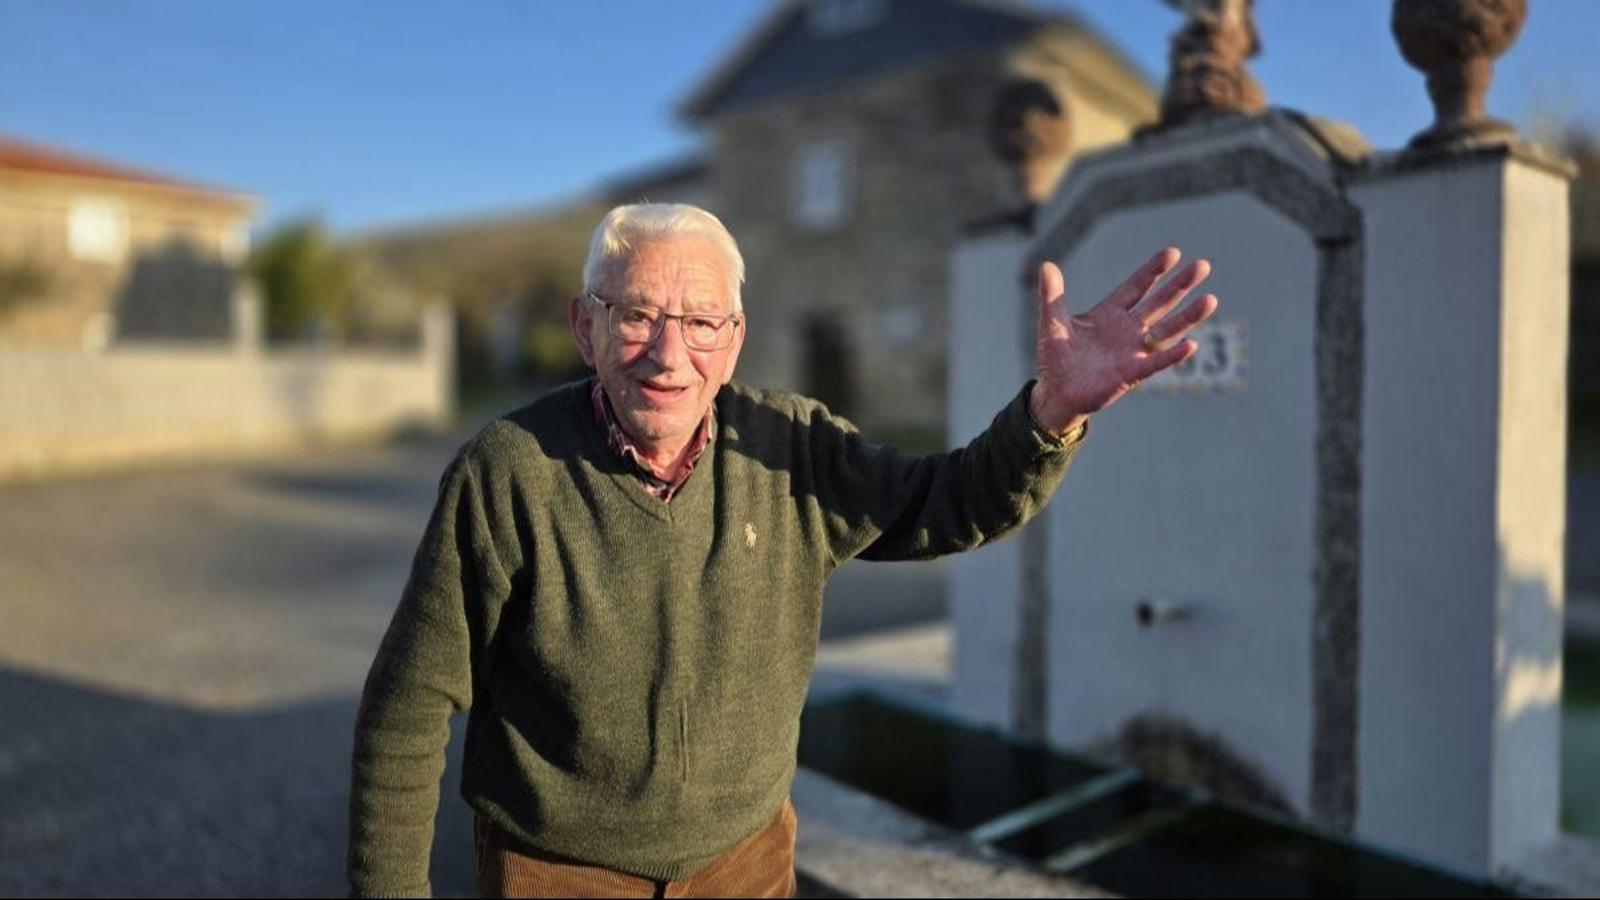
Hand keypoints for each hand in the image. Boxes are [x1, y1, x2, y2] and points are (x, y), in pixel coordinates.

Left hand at [1029, 248, 1219, 434]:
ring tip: (1210, 300)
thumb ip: (1052, 297)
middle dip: (1180, 285)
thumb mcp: (1052, 324)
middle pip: (1159, 303)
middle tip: (1203, 265)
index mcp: (1110, 313)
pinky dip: (1173, 355)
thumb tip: (1047, 266)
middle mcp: (1127, 329)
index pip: (1137, 287)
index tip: (1173, 253)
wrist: (1057, 393)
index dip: (1153, 271)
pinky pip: (1157, 363)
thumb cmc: (1056, 357)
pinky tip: (1191, 345)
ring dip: (1187, 317)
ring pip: (1166, 330)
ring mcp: (1133, 351)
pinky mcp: (1132, 374)